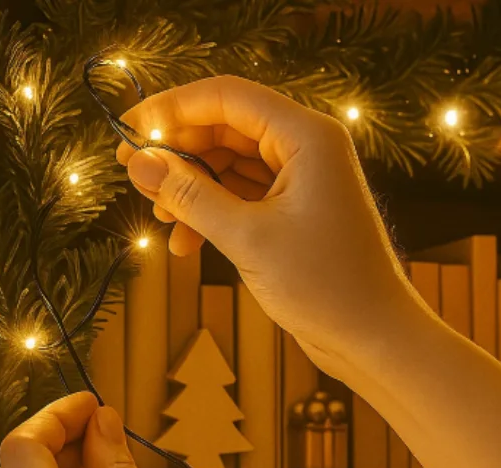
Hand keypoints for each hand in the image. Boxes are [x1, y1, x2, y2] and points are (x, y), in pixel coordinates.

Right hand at [116, 76, 419, 380]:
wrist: (374, 337)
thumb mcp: (248, 239)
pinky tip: (186, 243)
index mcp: (306, 137)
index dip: (171, 109)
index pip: (226, 97)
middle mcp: (307, 150)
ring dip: (193, 189)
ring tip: (161, 219)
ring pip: (231, 166)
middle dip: (179, 154)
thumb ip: (190, 196)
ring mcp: (303, 183)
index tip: (126, 132)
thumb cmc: (326, 287)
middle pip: (226, 128)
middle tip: (135, 178)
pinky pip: (245, 198)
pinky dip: (214, 214)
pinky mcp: (297, 215)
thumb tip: (139, 163)